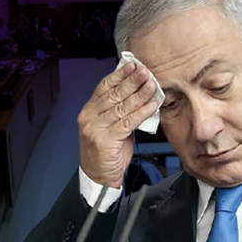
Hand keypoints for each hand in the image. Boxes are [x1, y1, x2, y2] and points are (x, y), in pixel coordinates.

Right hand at [78, 62, 158, 188]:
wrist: (99, 176)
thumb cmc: (106, 151)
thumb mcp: (110, 125)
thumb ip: (119, 110)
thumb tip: (138, 92)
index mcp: (89, 111)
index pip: (104, 87)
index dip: (119, 74)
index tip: (132, 65)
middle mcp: (89, 118)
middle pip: (114, 94)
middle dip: (132, 81)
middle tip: (145, 71)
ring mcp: (96, 129)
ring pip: (122, 107)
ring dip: (140, 95)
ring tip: (152, 86)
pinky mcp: (106, 140)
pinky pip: (128, 122)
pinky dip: (142, 113)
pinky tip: (151, 106)